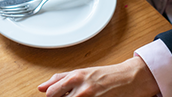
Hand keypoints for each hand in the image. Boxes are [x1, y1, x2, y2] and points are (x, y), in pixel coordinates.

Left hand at [38, 58, 159, 96]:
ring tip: (80, 97)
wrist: (130, 78)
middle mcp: (81, 90)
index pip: (51, 94)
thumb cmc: (106, 75)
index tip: (53, 99)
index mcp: (75, 78)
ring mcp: (90, 99)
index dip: (51, 99)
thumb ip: (59, 80)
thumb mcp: (81, 73)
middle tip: (70, 97)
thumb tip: (41, 88)